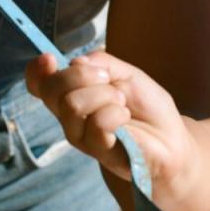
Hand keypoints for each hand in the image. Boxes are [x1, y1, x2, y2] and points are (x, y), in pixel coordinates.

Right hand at [25, 51, 192, 189]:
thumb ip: (101, 63)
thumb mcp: (127, 74)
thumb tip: (74, 61)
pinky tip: (126, 117)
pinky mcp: (98, 151)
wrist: (173, 139)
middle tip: (108, 80)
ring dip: (104, 95)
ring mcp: (82, 136)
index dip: (36, 70)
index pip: (39, 84)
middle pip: (52, 90)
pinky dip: (116, 113)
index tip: (50, 59)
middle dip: (81, 75)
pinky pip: (96, 122)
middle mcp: (71, 118)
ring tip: (122, 103)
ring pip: (72, 104)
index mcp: (73, 96)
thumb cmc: (148, 108)